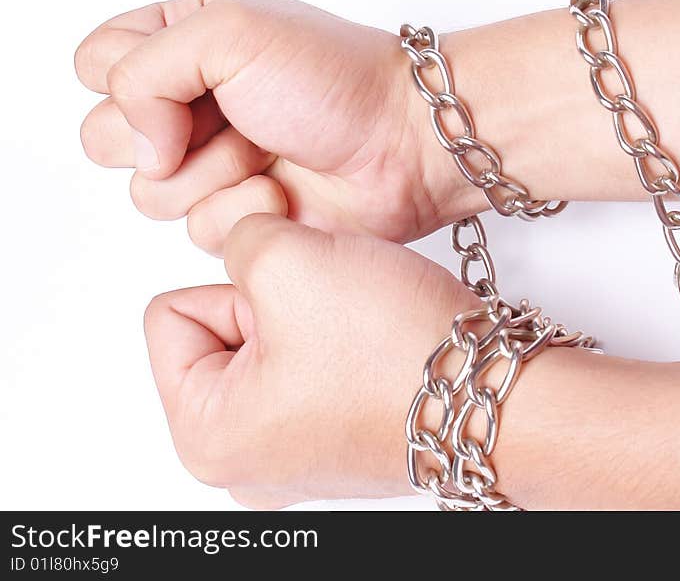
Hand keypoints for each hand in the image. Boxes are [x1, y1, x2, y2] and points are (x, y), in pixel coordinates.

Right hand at [75, 0, 466, 254]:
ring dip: (210, 174)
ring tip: (265, 152)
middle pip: (107, 137)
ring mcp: (212, 162)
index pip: (96, 64)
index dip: (128, 81)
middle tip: (230, 120)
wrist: (401, 145)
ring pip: (148, 194)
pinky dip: (243, 210)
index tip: (188, 79)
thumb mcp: (228, 31)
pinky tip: (284, 190)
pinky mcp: (238, 213)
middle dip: (163, 135)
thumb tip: (138, 147)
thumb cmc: (333, 79)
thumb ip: (142, 70)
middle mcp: (191, 103)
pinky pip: (197, 230)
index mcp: (183, 40)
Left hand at [143, 213, 477, 506]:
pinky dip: (339, 340)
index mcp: (208, 436)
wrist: (495, 392)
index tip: (299, 301)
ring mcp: (297, 453)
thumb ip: (235, 234)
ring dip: (311, 314)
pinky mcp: (340, 437)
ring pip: (272, 341)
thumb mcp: (285, 259)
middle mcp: (246, 460)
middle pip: (220, 332)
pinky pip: (314, 363)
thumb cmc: (400, 353)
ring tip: (358, 326)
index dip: (236, 285)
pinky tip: (374, 341)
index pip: (169, 315)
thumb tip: (246, 239)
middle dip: (274, 302)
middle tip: (332, 313)